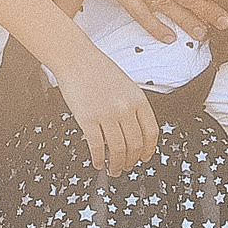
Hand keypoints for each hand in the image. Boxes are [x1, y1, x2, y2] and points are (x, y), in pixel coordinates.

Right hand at [51, 49, 159, 175]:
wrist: (76, 58)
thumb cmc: (99, 69)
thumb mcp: (127, 85)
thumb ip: (133, 107)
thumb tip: (134, 132)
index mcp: (138, 99)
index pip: (151, 132)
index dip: (149, 150)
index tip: (145, 157)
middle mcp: (125, 108)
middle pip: (135, 144)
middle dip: (132, 160)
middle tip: (127, 166)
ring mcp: (107, 115)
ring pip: (117, 149)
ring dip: (117, 164)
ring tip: (114, 169)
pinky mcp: (88, 119)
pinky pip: (97, 146)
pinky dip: (98, 158)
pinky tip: (98, 162)